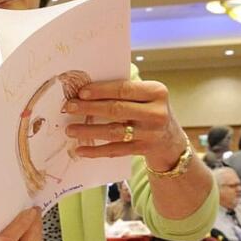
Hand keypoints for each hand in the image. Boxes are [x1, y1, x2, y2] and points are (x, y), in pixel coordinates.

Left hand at [63, 79, 185, 171]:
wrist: (171, 139)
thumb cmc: (150, 110)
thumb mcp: (147, 95)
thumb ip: (125, 90)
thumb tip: (86, 89)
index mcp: (156, 92)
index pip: (124, 89)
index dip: (101, 91)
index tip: (80, 92)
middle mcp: (156, 113)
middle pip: (117, 110)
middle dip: (89, 108)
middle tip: (69, 107)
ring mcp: (150, 134)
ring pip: (114, 132)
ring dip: (89, 130)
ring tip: (70, 129)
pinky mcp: (143, 150)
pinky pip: (115, 151)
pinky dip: (96, 151)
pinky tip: (80, 150)